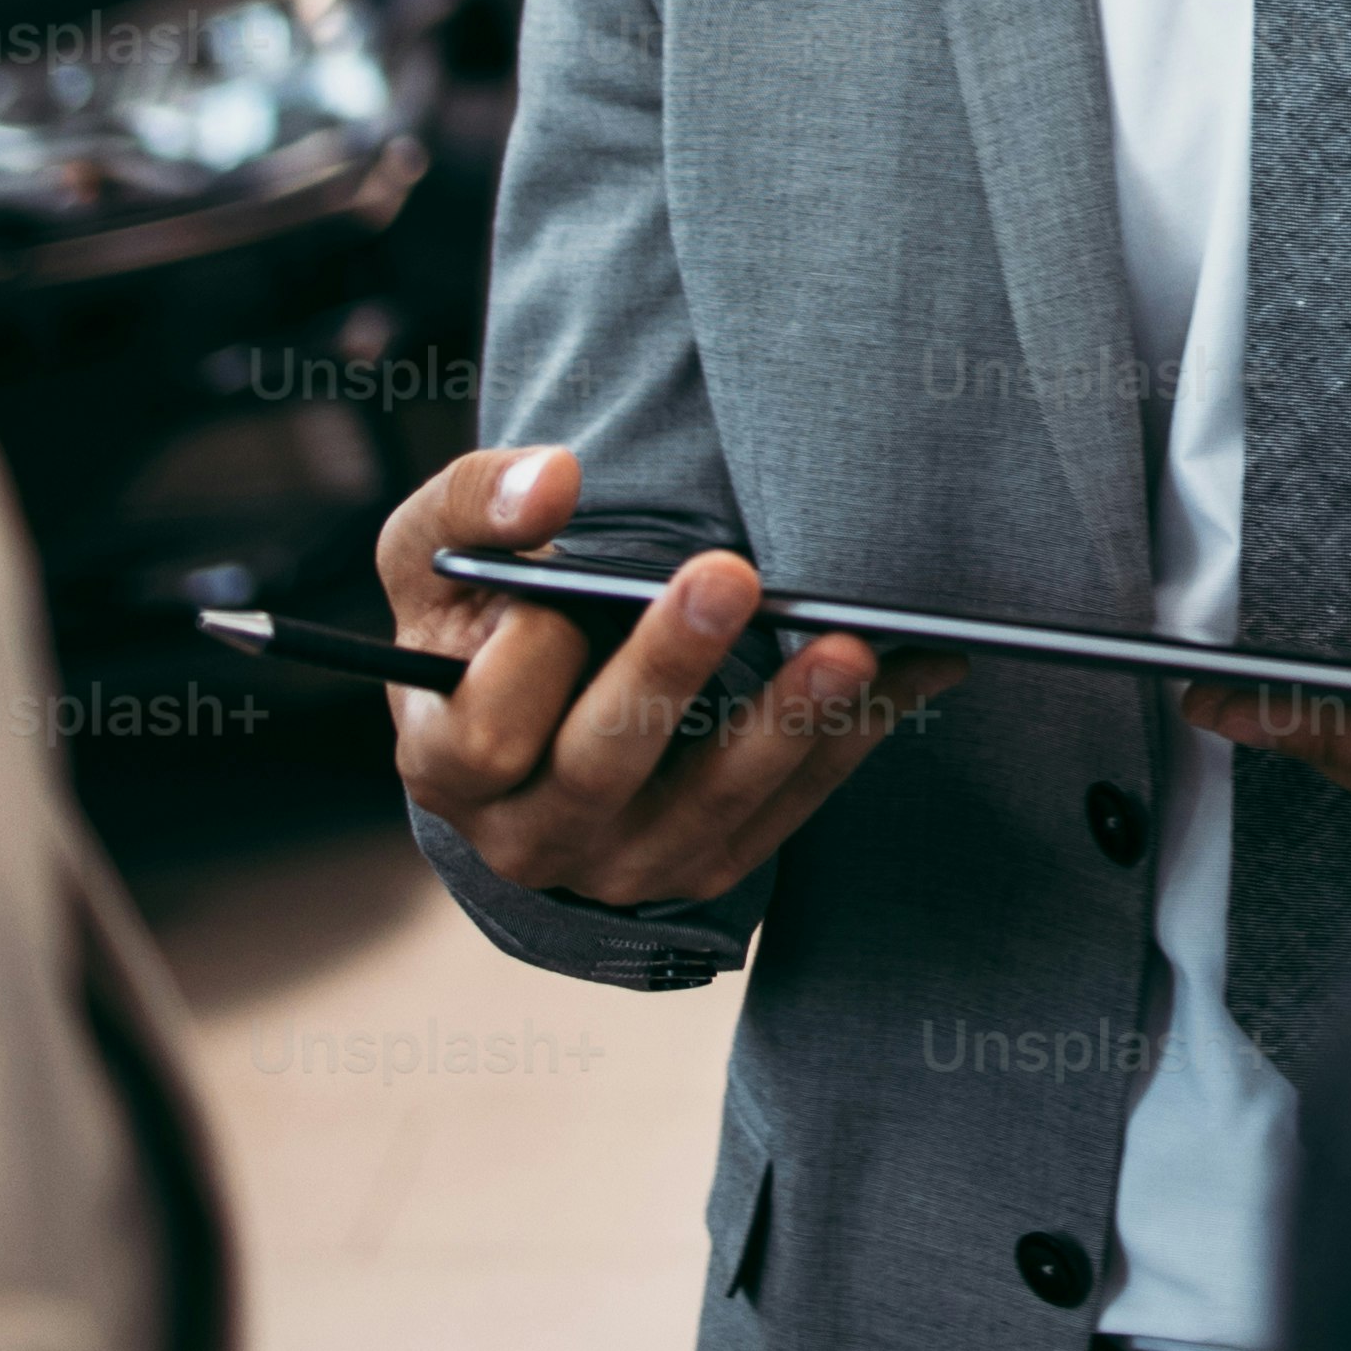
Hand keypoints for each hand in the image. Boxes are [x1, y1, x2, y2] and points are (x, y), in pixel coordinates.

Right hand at [380, 443, 958, 912]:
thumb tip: (556, 482)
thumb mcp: (434, 552)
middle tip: (730, 577)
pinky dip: (853, 737)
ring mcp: (622, 867)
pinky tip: (917, 670)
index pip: (486, 733)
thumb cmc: (476, 619)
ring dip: (787, 723)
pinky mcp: (705, 868)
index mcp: (447, 765)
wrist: (522, 712)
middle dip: (667, 672)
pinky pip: (788, 812)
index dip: (525, 663)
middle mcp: (528, 838)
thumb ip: (476, 505)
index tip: (560, 597)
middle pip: (601, 768)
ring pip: (711, 806)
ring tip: (849, 645)